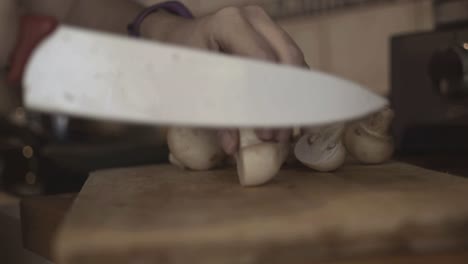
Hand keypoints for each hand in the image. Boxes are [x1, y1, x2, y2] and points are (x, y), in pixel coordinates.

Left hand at [141, 5, 307, 154]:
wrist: (176, 36)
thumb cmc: (179, 57)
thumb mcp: (190, 83)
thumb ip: (213, 112)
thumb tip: (232, 146)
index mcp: (229, 23)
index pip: (261, 62)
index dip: (266, 99)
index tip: (266, 132)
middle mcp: (252, 18)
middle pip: (286, 59)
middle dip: (285, 101)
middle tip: (279, 135)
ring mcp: (263, 24)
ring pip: (293, 60)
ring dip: (291, 96)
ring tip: (283, 129)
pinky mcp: (270, 34)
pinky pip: (288, 61)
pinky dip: (288, 87)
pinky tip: (283, 111)